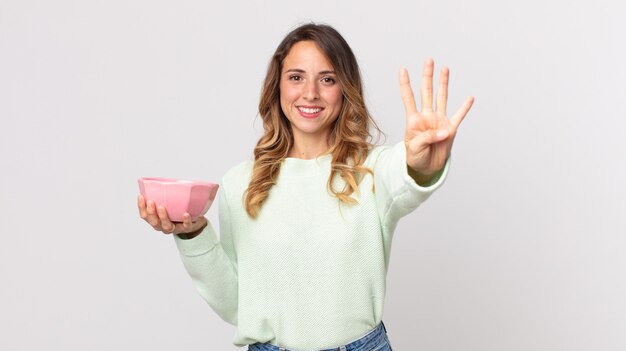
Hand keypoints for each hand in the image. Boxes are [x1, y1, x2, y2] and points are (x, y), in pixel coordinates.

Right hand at [138, 195, 206, 235]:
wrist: (195, 221)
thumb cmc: (179, 210)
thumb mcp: (169, 202)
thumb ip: (162, 195)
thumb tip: (156, 180)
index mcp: (157, 219)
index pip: (145, 216)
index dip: (141, 207)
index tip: (141, 196)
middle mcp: (164, 226)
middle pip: (154, 223)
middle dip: (151, 212)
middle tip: (151, 201)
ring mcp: (175, 228)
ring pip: (167, 227)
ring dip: (163, 217)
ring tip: (162, 207)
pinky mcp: (187, 228)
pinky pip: (186, 226)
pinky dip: (185, 220)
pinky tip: (185, 214)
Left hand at [399, 59, 473, 182]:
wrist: (425, 168)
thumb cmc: (415, 157)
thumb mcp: (415, 148)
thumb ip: (427, 137)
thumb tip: (444, 131)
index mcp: (413, 120)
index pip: (408, 98)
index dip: (405, 84)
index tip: (402, 69)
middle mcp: (426, 116)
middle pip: (426, 92)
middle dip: (427, 76)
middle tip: (429, 60)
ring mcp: (439, 121)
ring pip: (442, 98)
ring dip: (444, 83)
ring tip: (445, 69)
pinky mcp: (450, 129)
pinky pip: (459, 116)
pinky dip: (465, 108)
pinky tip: (470, 98)